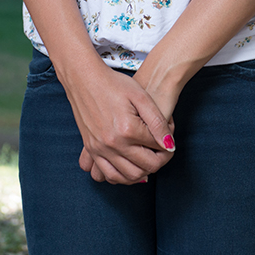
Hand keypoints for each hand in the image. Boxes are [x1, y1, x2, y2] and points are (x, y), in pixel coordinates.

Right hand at [67, 64, 175, 183]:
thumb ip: (157, 122)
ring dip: (143, 173)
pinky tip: (130, 168)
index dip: (168, 145)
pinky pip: (107, 175)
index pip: (158, 149)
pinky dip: (122, 177)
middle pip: (146, 167)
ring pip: (128, 177)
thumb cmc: (114, 83)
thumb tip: (169, 145)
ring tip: (148, 160)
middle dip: (160, 160)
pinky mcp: (91, 149)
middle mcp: (113, 144)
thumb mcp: (141, 96)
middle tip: (162, 150)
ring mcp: (100, 149)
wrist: (84, 78)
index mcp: (128, 129)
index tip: (169, 137)